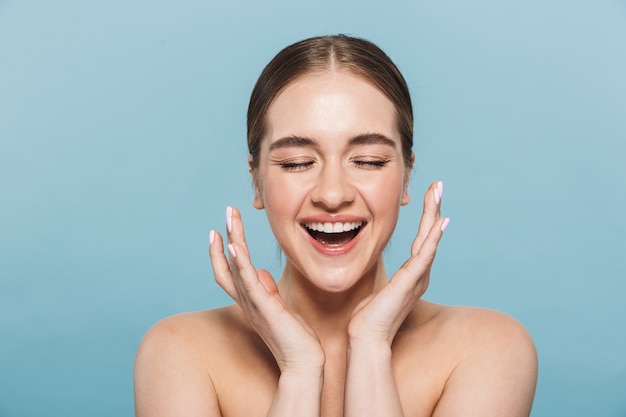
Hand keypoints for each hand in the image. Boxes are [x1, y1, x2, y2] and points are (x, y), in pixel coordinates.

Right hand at [209, 206, 324, 373]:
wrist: (304, 364)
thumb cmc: (296, 338)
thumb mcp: (281, 309)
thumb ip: (269, 291)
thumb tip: (262, 274)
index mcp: (250, 301)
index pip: (229, 272)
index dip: (222, 251)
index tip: (221, 230)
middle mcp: (246, 302)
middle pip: (226, 265)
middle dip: (225, 237)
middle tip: (227, 211)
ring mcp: (253, 305)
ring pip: (235, 268)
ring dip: (231, 240)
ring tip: (229, 218)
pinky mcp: (264, 309)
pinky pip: (248, 283)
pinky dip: (240, 264)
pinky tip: (235, 246)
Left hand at [347, 181, 448, 344]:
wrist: (366, 338)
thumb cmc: (367, 318)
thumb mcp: (376, 288)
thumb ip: (381, 275)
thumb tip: (369, 261)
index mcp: (411, 275)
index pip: (420, 240)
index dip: (425, 218)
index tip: (426, 197)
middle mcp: (419, 275)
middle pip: (429, 235)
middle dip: (433, 209)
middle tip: (437, 185)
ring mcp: (417, 278)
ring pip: (430, 239)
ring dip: (434, 214)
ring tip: (437, 192)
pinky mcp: (411, 282)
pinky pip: (425, 255)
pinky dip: (434, 237)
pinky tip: (440, 221)